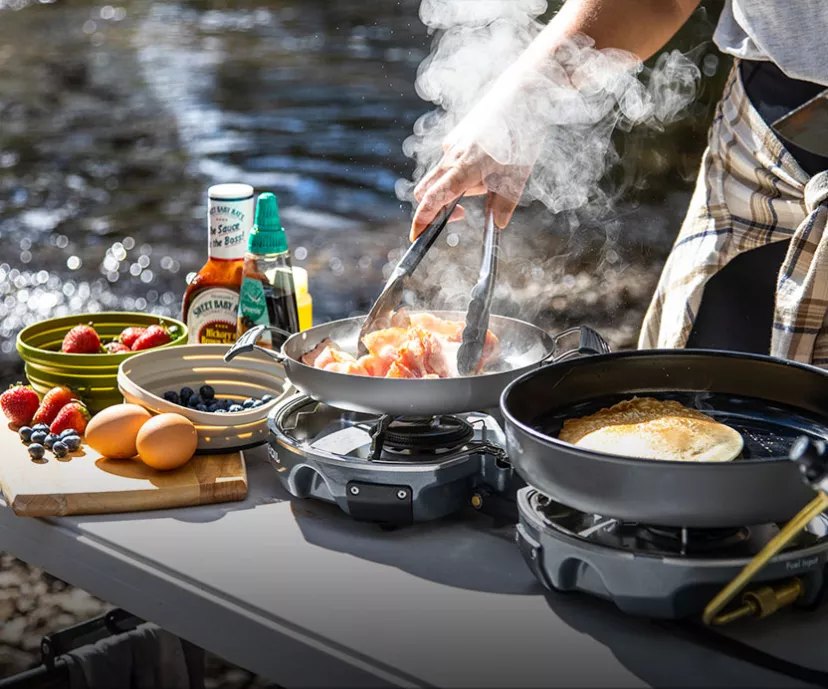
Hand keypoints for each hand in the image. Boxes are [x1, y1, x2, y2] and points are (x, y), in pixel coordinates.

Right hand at [410, 137, 531, 241]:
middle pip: (426, 190)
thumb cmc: (521, 134)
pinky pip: (451, 160)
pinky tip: (489, 159)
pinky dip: (463, 170)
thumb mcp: (517, 175)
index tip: (417, 236)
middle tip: (462, 214)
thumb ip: (504, 202)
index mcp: (465, 168)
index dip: (422, 220)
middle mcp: (451, 156)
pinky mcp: (456, 135)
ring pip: (441, 176)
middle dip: (435, 207)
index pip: (433, 199)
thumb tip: (497, 224)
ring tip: (490, 176)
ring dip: (457, 187)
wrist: (523, 92)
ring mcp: (451, 144)